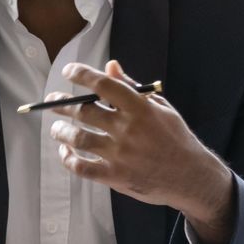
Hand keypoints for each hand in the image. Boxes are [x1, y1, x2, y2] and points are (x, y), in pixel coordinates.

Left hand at [48, 59, 235, 243]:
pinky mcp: (115, 176)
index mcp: (140, 108)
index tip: (68, 71)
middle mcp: (127, 129)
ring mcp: (120, 154)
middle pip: (83, 111)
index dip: (82, 74)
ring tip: (56, 128)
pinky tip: (65, 152)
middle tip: (52, 102)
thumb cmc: (175, 138)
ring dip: (61, 131)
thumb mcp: (160, 107)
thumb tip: (110, 66)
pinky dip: (68, 159)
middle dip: (61, 104)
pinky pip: (82, 167)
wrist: (191, 176)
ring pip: (77, 139)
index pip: (104, 85)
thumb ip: (132, 87)